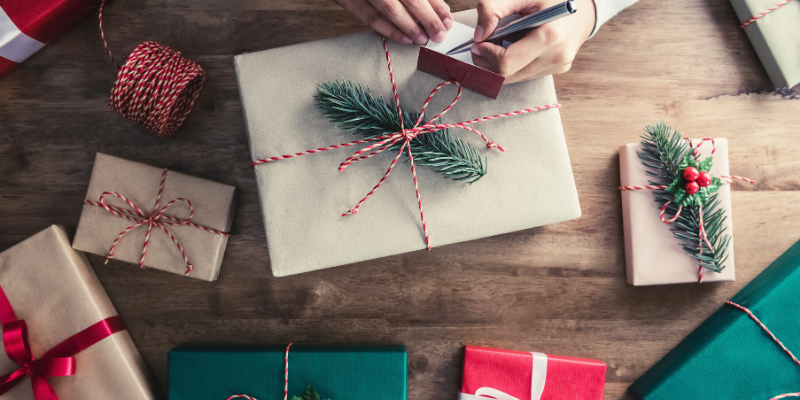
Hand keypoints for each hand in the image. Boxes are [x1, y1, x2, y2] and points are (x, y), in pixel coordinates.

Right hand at [332, 0, 453, 44]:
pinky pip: (369, 16)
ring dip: (409, 26)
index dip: (436, 4)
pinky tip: (403, 38)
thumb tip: (435, 4)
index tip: (447, 17)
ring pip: (389, 8)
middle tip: (439, 33)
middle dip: (427, 17)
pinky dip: (388, 29)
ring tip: (423, 39)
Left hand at [470, 0, 595, 82]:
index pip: (506, 63)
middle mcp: (556, 57)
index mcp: (549, 36)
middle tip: (483, 44)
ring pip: (515, 78)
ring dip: (499, 64)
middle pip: (507, 76)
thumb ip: (494, 9)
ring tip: (501, 42)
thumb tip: (478, 35)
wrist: (585, 4)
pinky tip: (517, 46)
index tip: (480, 41)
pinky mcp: (558, 69)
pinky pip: (526, 74)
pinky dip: (514, 63)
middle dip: (488, 62)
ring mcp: (558, 66)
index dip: (486, 55)